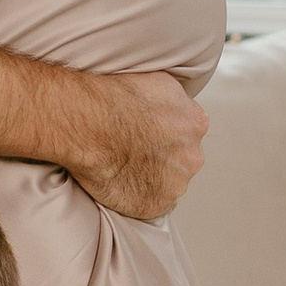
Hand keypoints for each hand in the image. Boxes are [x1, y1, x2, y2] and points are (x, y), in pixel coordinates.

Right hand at [59, 67, 206, 222]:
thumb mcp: (159, 80)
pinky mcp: (155, 205)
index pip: (187, 133)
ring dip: (150, 179)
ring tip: (123, 167)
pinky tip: (120, 183)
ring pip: (167, 184)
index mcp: (196, 123)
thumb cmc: (115, 96)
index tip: (145, 133)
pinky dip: (137, 198)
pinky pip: (150, 205)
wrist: (90, 123)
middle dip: (162, 157)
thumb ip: (176, 100)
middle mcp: (192, 155)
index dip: (165, 133)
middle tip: (133, 151)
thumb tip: (175, 104)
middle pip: (181, 160)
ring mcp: (175, 184)